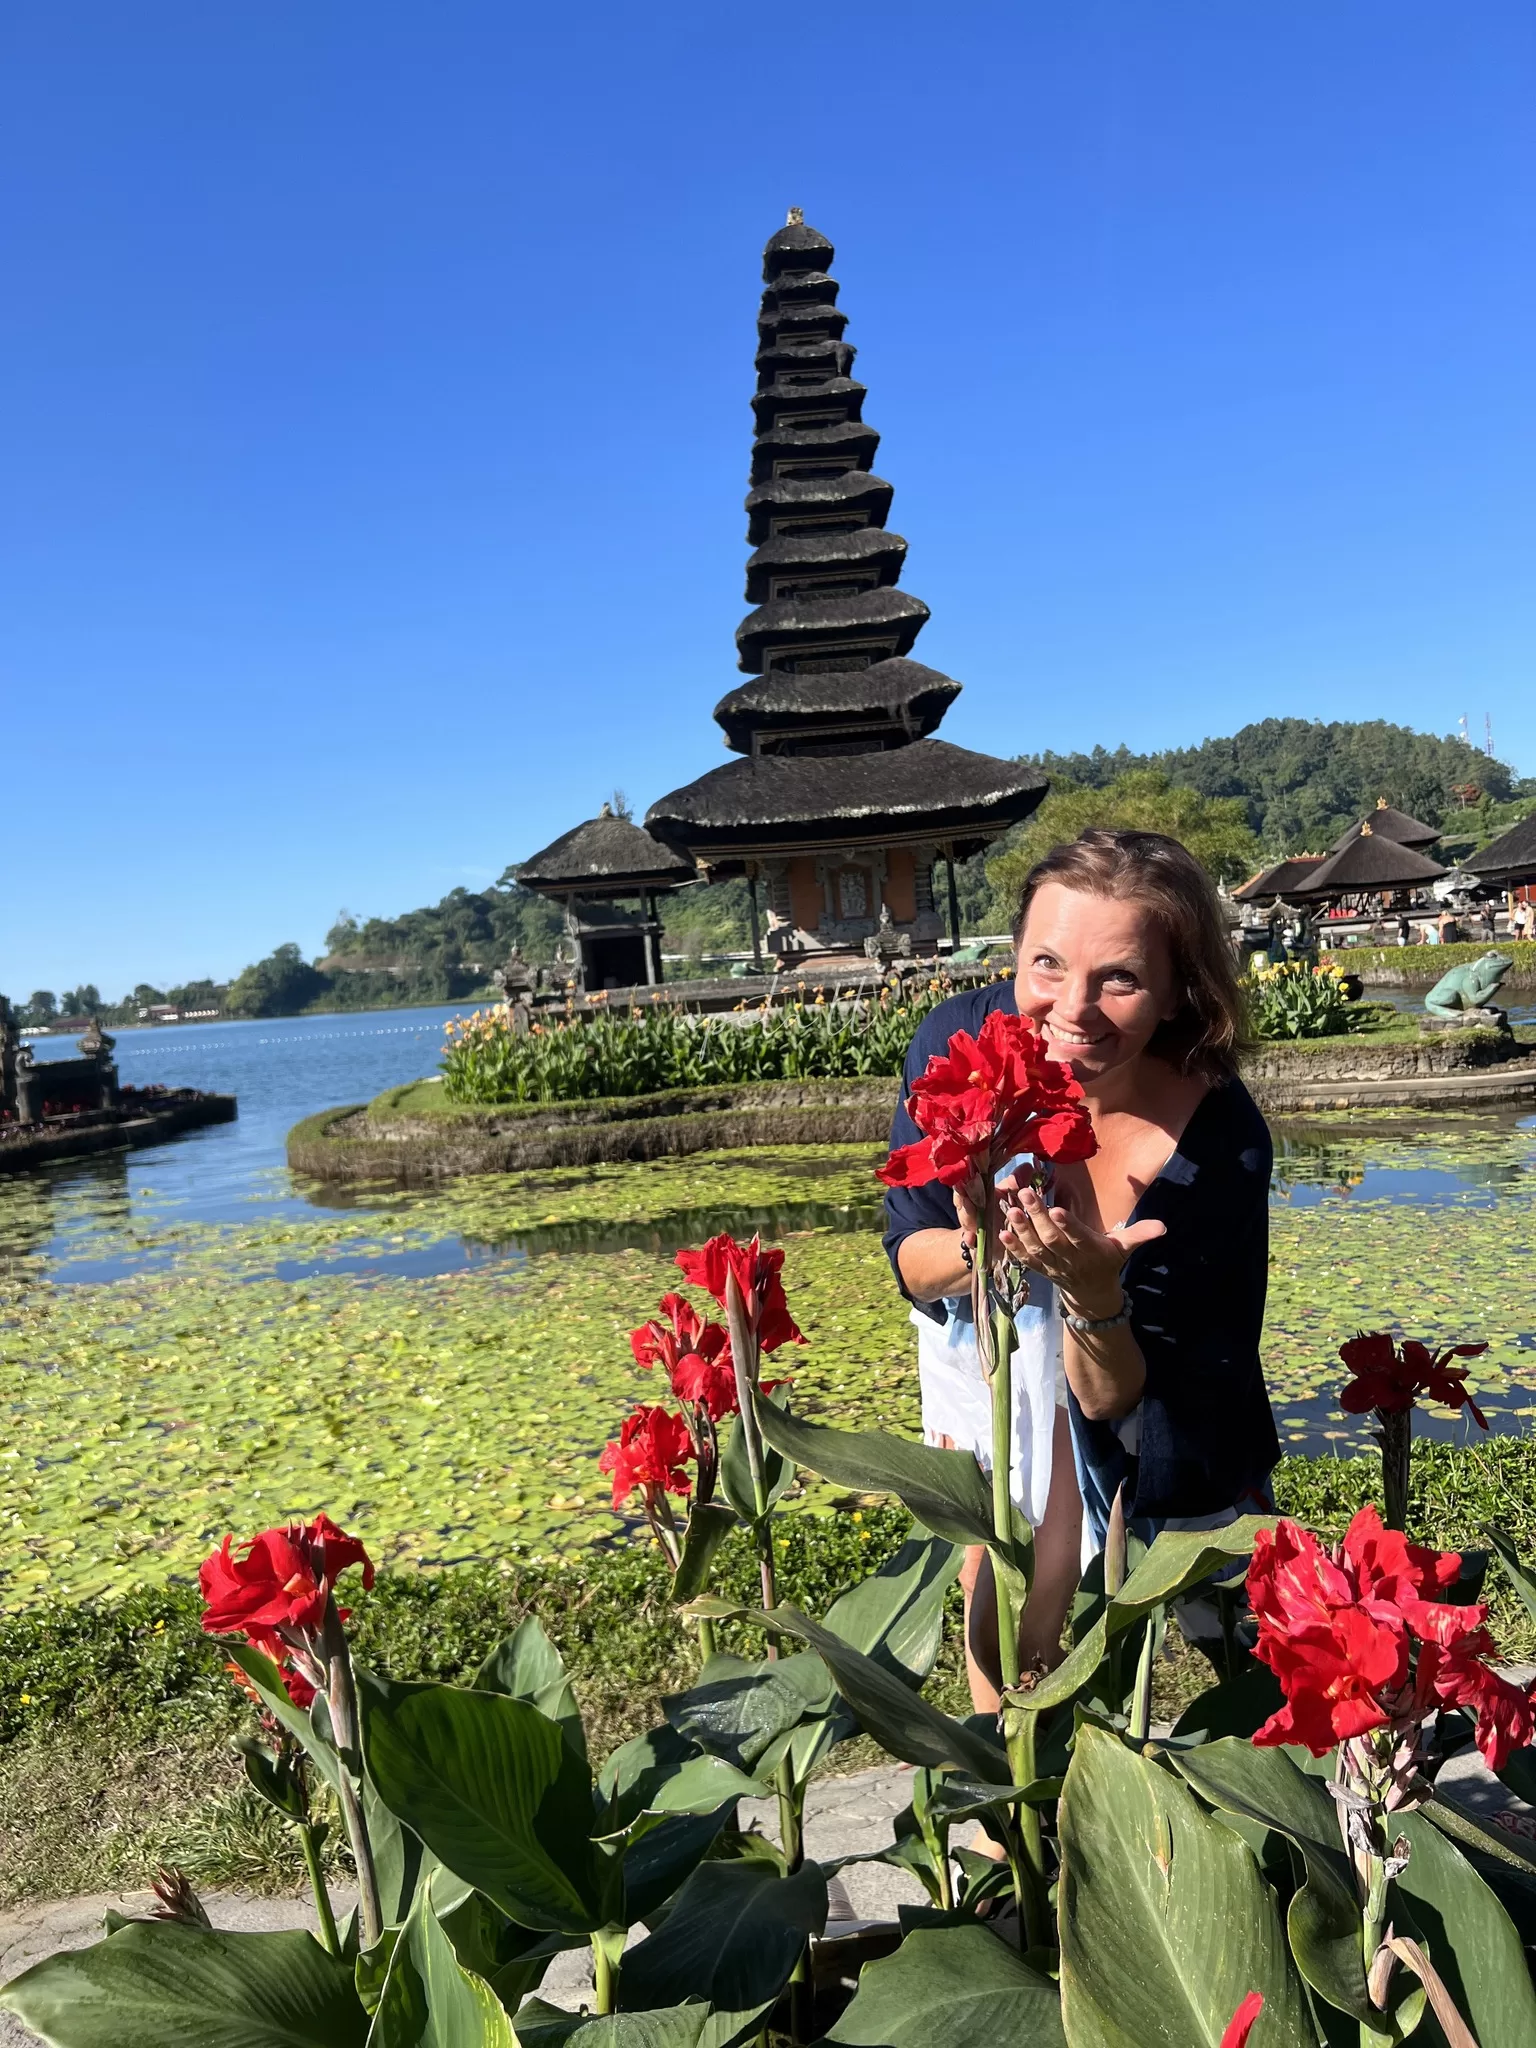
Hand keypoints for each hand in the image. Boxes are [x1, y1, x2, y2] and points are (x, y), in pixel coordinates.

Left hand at [997, 1183, 1165, 1315]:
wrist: (1092, 1294)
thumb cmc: (1108, 1261)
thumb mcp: (1126, 1248)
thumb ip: (1140, 1234)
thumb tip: (1164, 1226)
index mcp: (1092, 1251)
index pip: (1080, 1238)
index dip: (1069, 1226)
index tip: (1057, 1209)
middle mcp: (1071, 1260)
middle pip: (1052, 1240)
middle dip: (1038, 1217)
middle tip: (1026, 1194)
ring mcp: (1053, 1266)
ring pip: (1036, 1249)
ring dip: (1022, 1230)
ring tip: (1011, 1209)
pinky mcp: (1040, 1270)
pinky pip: (1025, 1261)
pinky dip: (1013, 1249)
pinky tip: (1001, 1233)